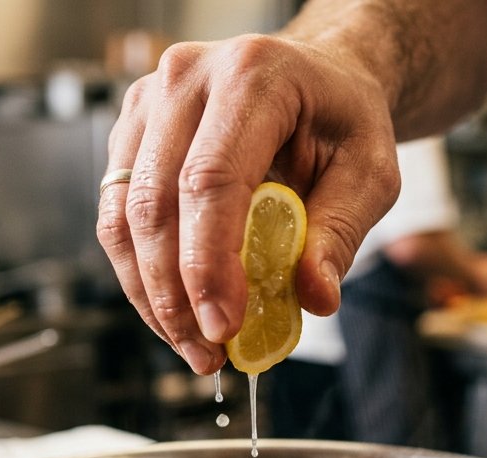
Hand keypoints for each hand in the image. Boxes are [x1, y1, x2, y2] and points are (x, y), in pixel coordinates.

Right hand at [96, 34, 400, 374]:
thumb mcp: (370, 172)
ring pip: (122, 215)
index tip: (224, 326)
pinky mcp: (131, 133)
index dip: (209, 263)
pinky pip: (116, 216)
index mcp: (252, 75)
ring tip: (193, 345)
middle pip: (155, 202)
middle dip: (175, 293)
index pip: (212, 179)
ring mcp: (148, 102)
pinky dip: (141, 275)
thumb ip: (341, 232)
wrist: (315, 80)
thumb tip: (315, 297)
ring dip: (151, 294)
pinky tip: (176, 312)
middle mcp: (187, 78)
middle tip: (210, 353)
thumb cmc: (342, 120)